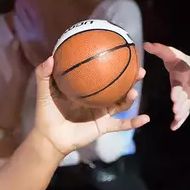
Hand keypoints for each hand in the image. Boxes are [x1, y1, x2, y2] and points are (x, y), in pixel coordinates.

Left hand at [30, 56, 148, 157]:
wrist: (50, 138)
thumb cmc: (46, 113)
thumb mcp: (44, 92)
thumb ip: (43, 74)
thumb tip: (50, 58)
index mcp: (87, 88)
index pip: (103, 73)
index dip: (114, 64)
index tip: (123, 52)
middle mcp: (98, 99)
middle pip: (119, 86)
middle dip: (131, 78)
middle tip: (140, 69)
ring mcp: (102, 113)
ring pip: (122, 103)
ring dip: (130, 97)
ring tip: (135, 91)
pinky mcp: (103, 126)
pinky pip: (121, 124)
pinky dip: (134, 122)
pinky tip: (145, 119)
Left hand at [142, 42, 189, 130]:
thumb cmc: (183, 65)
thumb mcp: (173, 56)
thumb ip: (161, 51)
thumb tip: (146, 44)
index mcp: (183, 77)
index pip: (180, 84)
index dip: (178, 89)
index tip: (174, 93)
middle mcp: (187, 89)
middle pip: (183, 97)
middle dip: (180, 102)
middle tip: (175, 107)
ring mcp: (188, 99)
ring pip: (185, 107)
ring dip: (181, 112)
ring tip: (176, 116)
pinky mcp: (188, 107)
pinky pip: (184, 115)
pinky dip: (180, 121)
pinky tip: (173, 127)